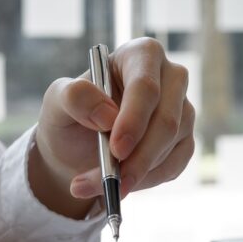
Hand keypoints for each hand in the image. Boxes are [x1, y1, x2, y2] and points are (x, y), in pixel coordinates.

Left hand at [29, 38, 194, 218]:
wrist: (79, 147)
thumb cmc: (72, 115)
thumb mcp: (58, 102)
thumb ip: (75, 98)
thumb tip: (107, 115)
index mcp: (141, 55)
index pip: (146, 86)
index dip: (134, 119)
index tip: (116, 149)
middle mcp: (170, 79)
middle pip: (166, 121)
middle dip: (139, 156)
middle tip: (113, 181)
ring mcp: (183, 111)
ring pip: (170, 147)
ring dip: (136, 174)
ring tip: (99, 185)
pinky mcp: (185, 142)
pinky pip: (173, 167)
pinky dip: (146, 181)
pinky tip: (122, 183)